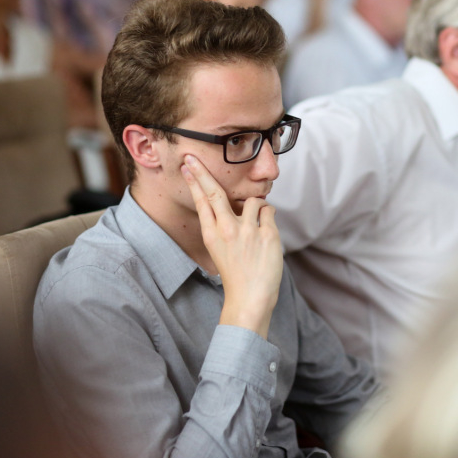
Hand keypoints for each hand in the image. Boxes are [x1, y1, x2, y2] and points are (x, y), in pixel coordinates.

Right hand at [182, 155, 282, 337]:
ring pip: (252, 200)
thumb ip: (222, 226)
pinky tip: (265, 234)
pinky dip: (269, 218)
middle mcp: (227, 230)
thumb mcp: (219, 250)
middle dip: (203, 172)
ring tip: (255, 227)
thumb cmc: (237, 274)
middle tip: (194, 158)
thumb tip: (234, 203)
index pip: (201, 201)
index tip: (188, 164)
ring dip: (256, 208)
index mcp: (212, 235)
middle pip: (215, 192)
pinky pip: (269, 210)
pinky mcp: (268, 234)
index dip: (195, 180)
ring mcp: (248, 231)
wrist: (250, 298)